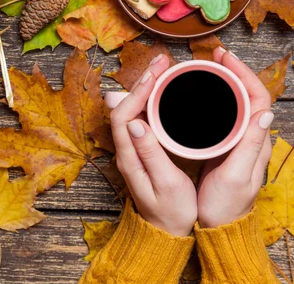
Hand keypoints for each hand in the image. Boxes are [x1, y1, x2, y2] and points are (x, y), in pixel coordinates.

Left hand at [109, 54, 196, 236]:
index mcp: (129, 157)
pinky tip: (165, 92)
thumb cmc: (170, 212)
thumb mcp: (166, 184)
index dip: (137, 91)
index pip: (123, 114)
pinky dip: (151, 100)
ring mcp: (132, 150)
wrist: (164, 233)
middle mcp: (126, 151)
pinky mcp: (142, 150)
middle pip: (125, 106)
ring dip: (146, 87)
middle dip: (142, 80)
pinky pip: (141, 118)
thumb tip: (136, 122)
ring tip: (164, 69)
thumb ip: (151, 153)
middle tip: (162, 61)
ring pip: (132, 110)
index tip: (156, 73)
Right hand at [197, 47, 273, 227]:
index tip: (224, 58)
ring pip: (236, 102)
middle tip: (214, 56)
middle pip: (248, 94)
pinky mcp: (225, 145)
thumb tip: (265, 112)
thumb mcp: (236, 176)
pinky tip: (201, 94)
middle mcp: (252, 137)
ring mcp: (238, 141)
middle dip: (234, 70)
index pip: (258, 97)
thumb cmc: (226, 205)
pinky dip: (214, 98)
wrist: (218, 227)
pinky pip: (224, 114)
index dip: (244, 73)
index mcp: (257, 141)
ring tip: (208, 67)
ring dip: (225, 81)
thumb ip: (250, 146)